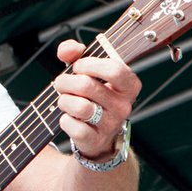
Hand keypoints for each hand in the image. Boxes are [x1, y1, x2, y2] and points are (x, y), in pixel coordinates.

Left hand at [53, 39, 140, 159]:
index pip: (114, 69)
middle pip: (87, 86)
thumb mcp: (86, 70)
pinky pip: (76, 128)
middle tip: (61, 83)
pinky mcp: (96, 140)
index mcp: (129, 85)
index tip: (77, 66)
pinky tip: (68, 118)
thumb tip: (68, 50)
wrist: (95, 133)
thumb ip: (75, 53)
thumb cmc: (91, 95)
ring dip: (64, 100)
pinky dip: (65, 121)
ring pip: (81, 107)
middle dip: (66, 81)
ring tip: (64, 100)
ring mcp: (111, 124)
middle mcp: (124, 105)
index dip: (89, 64)